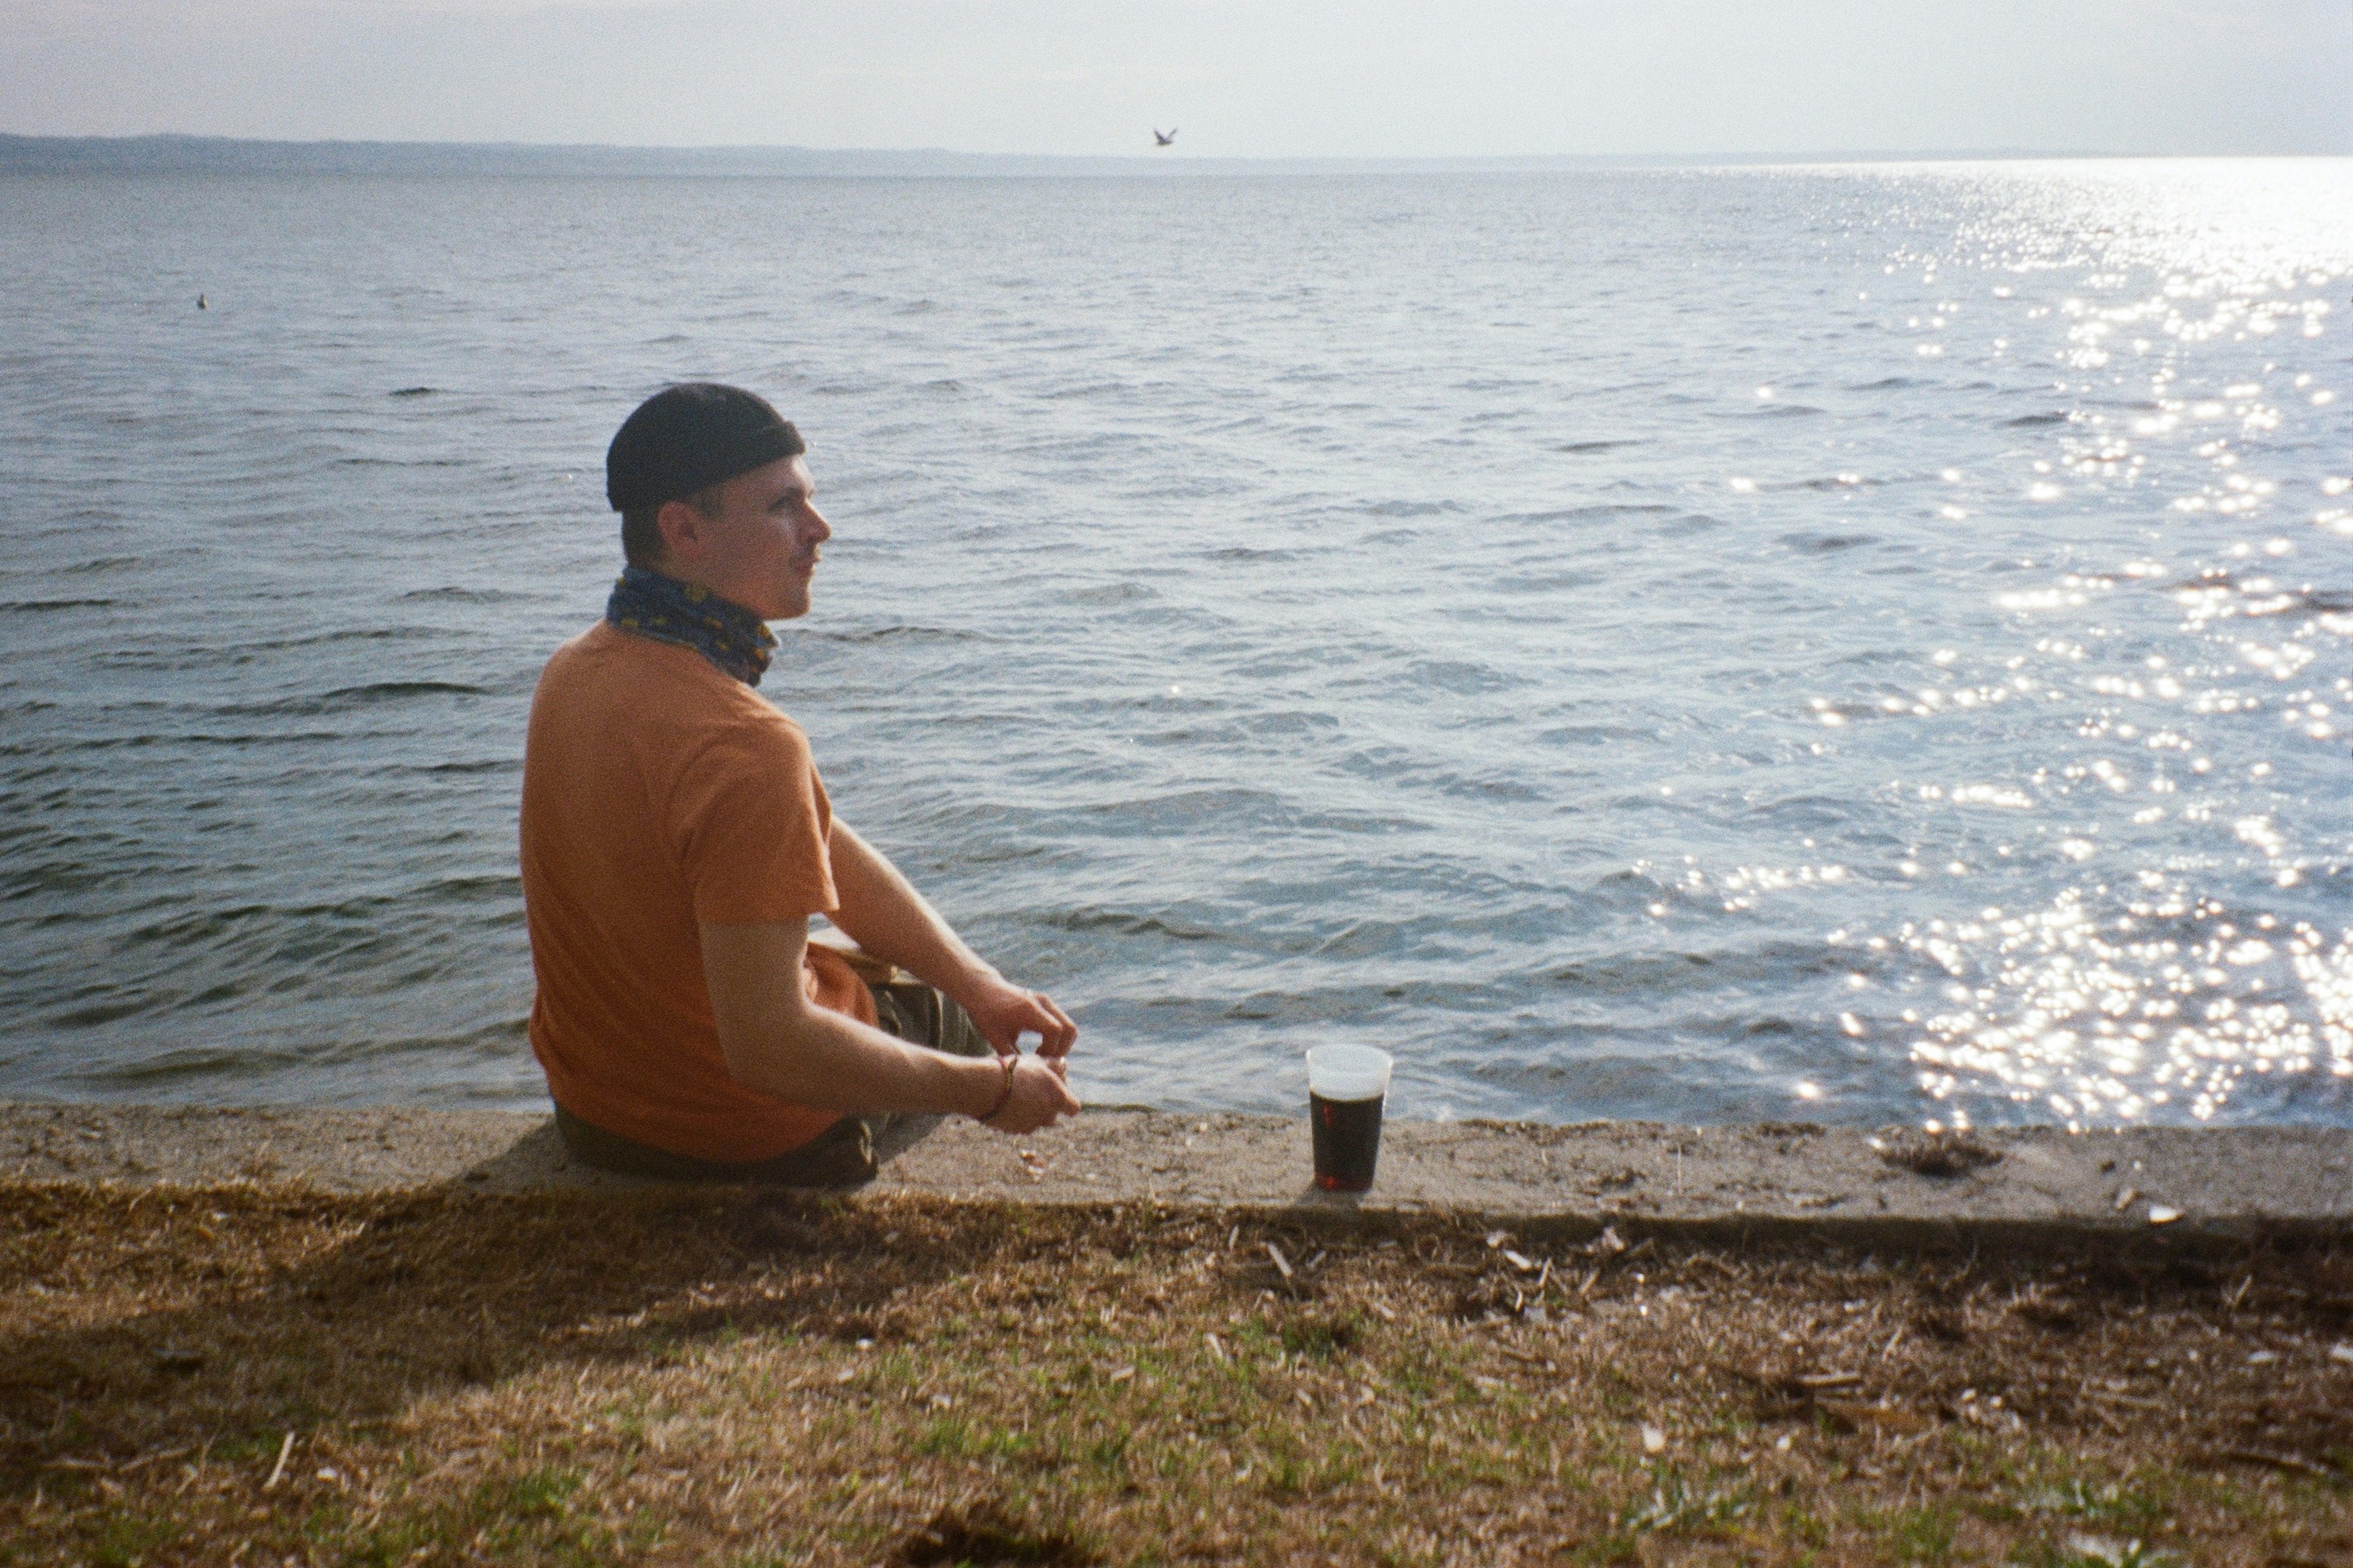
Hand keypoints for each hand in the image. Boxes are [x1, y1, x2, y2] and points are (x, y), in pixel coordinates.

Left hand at [960, 974, 1077, 1067]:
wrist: (983, 989)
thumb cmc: (986, 1013)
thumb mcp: (994, 1037)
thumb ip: (1010, 1055)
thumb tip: (1023, 1074)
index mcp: (1029, 1010)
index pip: (1055, 1031)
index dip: (1051, 1050)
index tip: (1037, 1060)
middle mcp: (1042, 1003)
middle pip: (1069, 1029)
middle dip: (1062, 1050)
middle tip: (1046, 1062)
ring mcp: (1046, 1001)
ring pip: (1069, 1026)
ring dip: (1062, 1044)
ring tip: (1044, 1055)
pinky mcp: (1047, 1004)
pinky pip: (1062, 1022)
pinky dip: (1059, 1037)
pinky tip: (1042, 1046)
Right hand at [983, 1054, 1081, 1134]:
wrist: (985, 1087)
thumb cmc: (1013, 1071)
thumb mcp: (1037, 1061)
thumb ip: (1054, 1065)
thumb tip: (1063, 1065)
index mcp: (1057, 1099)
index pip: (1074, 1108)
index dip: (1067, 1100)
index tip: (1056, 1090)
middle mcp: (1047, 1116)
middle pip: (1053, 1115)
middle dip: (1046, 1105)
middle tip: (1032, 1089)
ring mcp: (1029, 1125)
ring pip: (1035, 1121)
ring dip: (1031, 1112)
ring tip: (1016, 1095)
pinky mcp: (1012, 1130)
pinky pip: (1019, 1125)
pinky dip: (1015, 1117)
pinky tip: (1004, 1102)